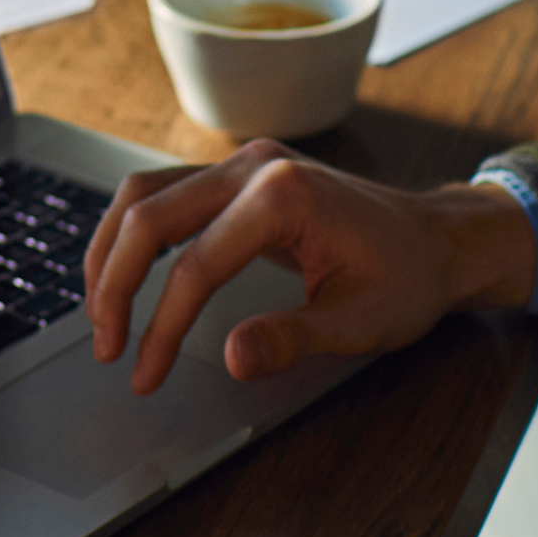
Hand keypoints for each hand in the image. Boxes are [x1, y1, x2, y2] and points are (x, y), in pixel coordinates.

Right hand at [82, 140, 537, 395]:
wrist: (437, 239)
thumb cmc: (406, 279)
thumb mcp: (360, 322)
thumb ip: (292, 338)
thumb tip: (232, 358)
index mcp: (284, 196)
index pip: (195, 265)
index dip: (160, 327)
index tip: (145, 375)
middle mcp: (254, 165)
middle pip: (148, 215)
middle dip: (114, 284)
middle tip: (105, 347)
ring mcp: (242, 161)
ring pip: (144, 193)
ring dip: (110, 251)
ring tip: (100, 312)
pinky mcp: (237, 171)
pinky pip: (164, 191)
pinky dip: (132, 232)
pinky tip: (123, 272)